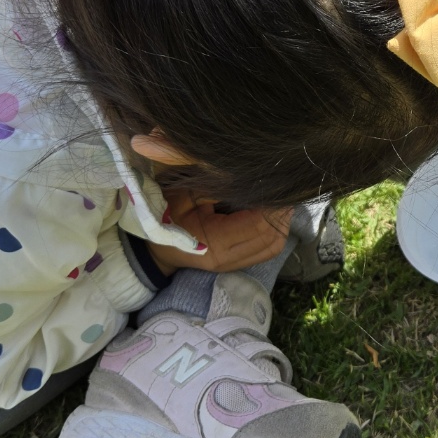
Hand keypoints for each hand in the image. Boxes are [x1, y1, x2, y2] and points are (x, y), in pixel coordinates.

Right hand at [146, 190, 290, 274]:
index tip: (274, 182)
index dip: (271, 205)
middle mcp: (226, 258)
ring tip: (279, 201)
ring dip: (281, 223)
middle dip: (280, 213)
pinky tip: (272, 214)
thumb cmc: (166, 213)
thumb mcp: (185, 192)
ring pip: (272, 247)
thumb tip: (247, 174)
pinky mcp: (236, 263)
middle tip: (283, 190)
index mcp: (212, 241)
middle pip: (271, 238)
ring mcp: (232, 264)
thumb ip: (217, 184)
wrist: (154, 247)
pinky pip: (265, 251)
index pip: (258, 224)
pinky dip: (274, 232)